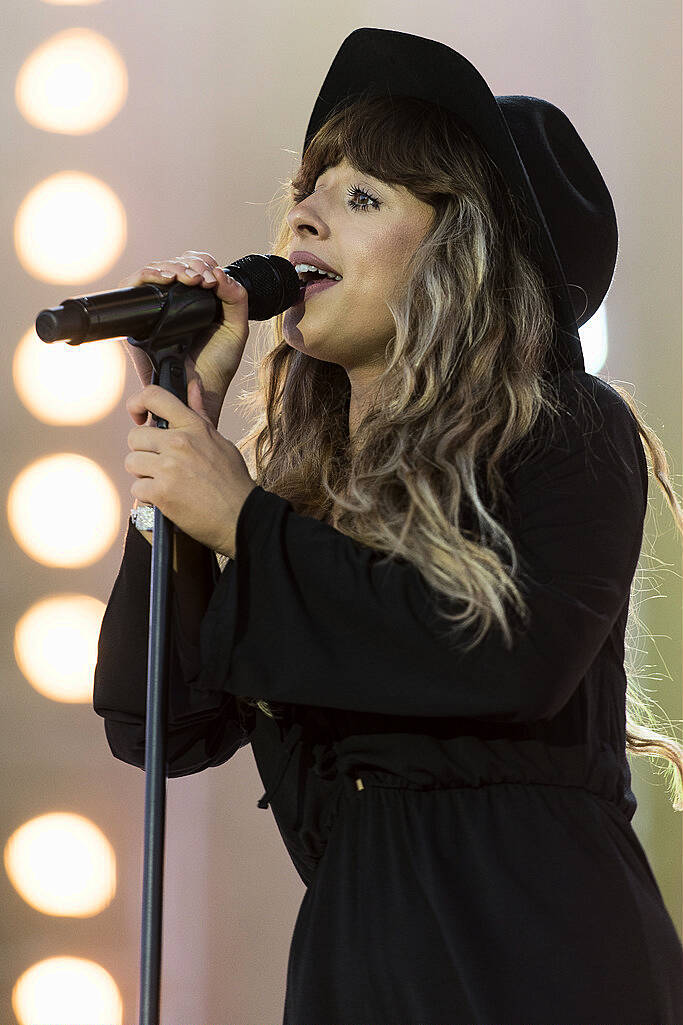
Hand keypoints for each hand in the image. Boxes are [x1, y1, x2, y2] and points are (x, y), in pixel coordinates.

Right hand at [118, 250, 249, 426]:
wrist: (200, 391)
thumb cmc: (217, 365)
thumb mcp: (236, 328)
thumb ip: (235, 298)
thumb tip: (220, 272)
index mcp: (194, 301)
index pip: (190, 265)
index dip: (200, 262)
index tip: (212, 277)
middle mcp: (170, 303)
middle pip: (172, 264)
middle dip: (189, 264)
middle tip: (202, 278)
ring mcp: (153, 310)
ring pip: (154, 271)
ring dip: (173, 267)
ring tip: (190, 278)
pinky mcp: (136, 320)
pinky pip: (133, 285)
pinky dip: (150, 275)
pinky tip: (169, 279)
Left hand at [125, 379, 256, 558]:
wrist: (241, 517)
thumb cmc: (233, 481)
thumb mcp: (220, 441)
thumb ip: (200, 414)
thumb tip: (192, 385)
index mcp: (194, 426)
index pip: (154, 397)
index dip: (137, 403)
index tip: (138, 418)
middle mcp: (179, 442)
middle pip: (135, 437)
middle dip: (143, 452)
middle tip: (159, 465)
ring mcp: (168, 467)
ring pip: (132, 463)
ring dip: (143, 475)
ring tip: (164, 483)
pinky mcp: (161, 492)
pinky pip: (136, 488)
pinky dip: (148, 497)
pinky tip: (167, 500)